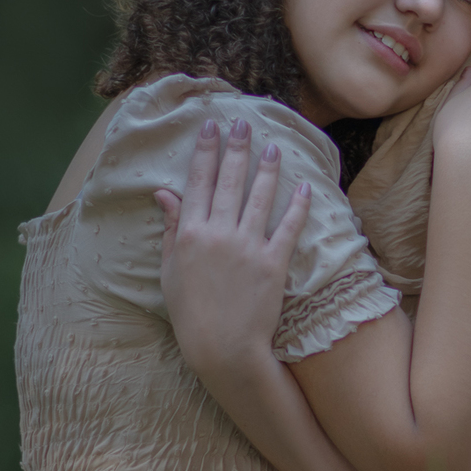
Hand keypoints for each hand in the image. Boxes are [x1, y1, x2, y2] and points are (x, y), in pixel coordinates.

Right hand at [156, 117, 310, 375]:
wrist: (222, 347)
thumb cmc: (191, 313)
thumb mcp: (170, 270)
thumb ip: (171, 229)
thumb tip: (165, 193)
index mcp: (189, 234)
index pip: (198, 182)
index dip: (205, 151)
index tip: (211, 127)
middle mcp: (218, 233)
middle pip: (228, 181)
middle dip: (236, 148)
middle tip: (243, 123)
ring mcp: (247, 247)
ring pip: (259, 197)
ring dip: (267, 168)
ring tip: (275, 146)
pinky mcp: (273, 263)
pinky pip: (288, 227)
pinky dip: (298, 205)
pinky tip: (305, 186)